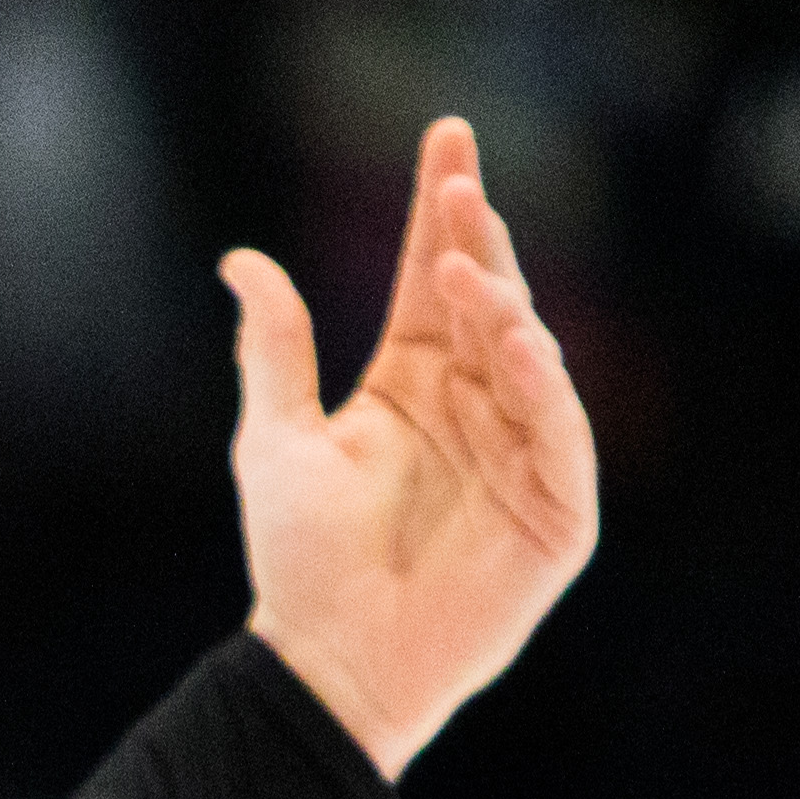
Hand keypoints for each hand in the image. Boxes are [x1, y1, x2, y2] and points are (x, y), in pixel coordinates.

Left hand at [220, 116, 599, 778]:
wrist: (327, 662)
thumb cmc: (300, 559)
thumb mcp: (274, 440)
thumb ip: (273, 350)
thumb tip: (239, 258)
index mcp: (413, 382)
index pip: (432, 278)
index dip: (440, 209)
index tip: (447, 136)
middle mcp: (476, 405)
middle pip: (488, 302)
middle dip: (479, 238)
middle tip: (460, 182)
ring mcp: (522, 454)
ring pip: (530, 358)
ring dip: (505, 306)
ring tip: (469, 265)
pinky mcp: (556, 513)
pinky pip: (560, 438)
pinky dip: (546, 390)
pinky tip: (521, 344)